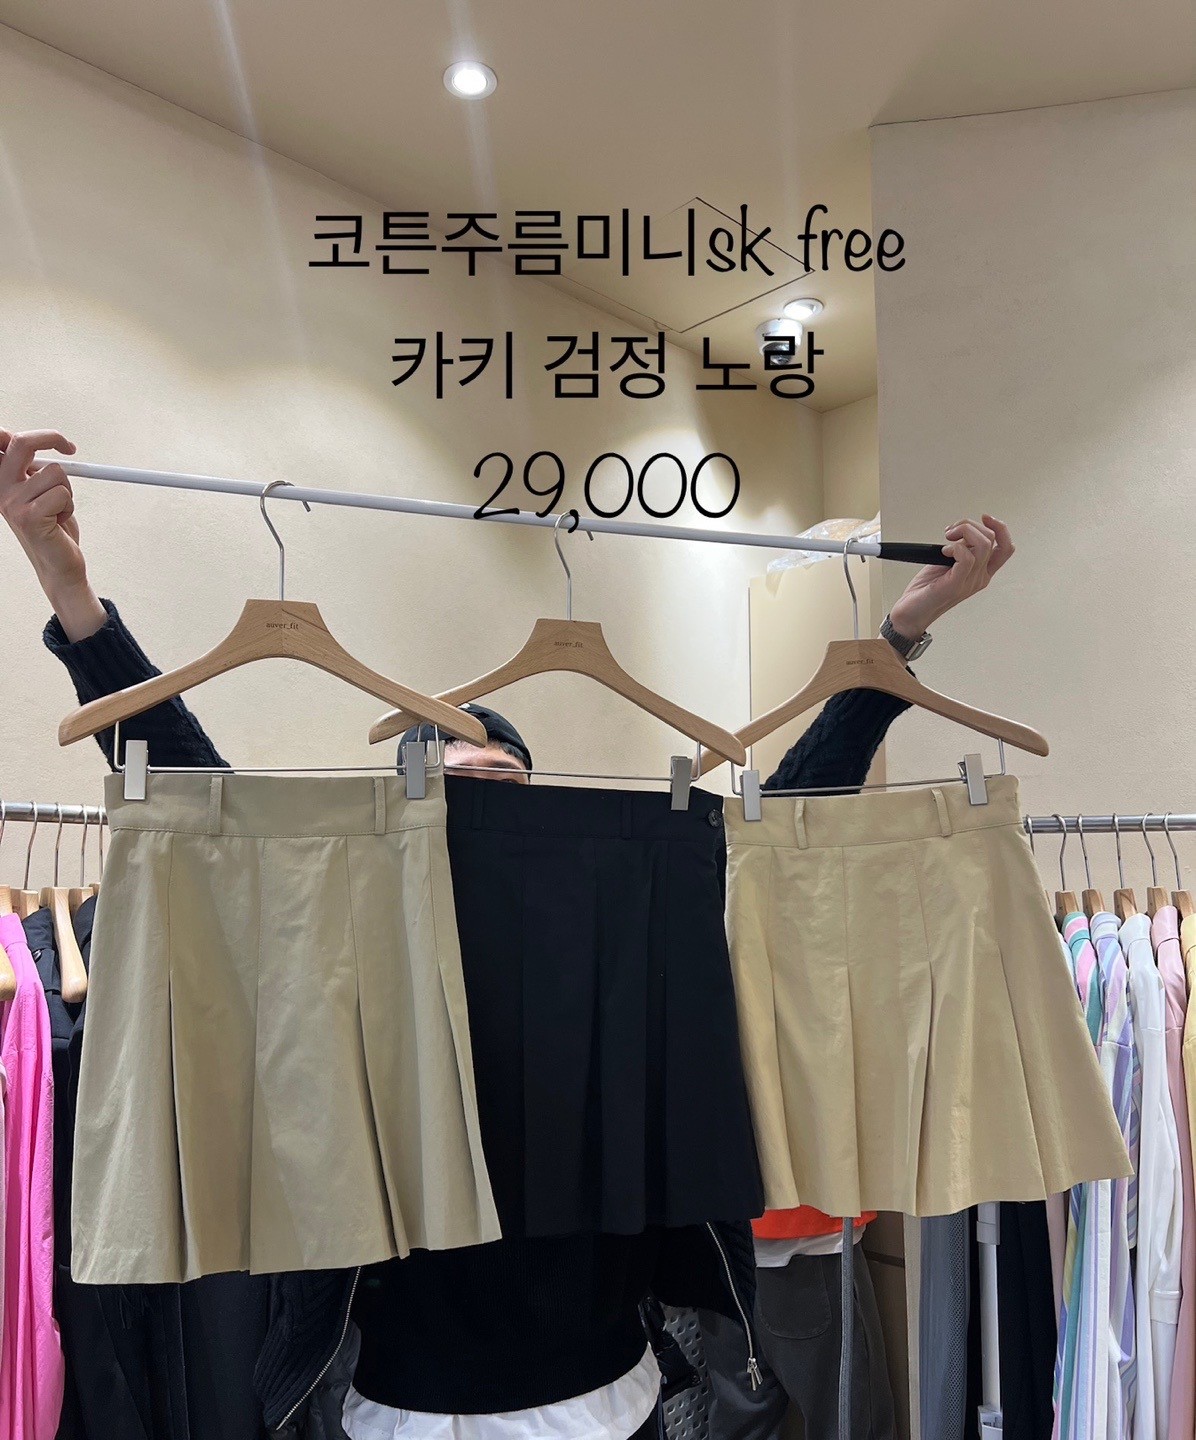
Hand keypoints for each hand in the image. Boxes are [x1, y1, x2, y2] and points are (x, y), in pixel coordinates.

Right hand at [0, 428, 106, 639]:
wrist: (59, 564)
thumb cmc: (53, 526)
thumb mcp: (40, 490)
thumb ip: (33, 467)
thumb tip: (41, 439)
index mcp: (2, 479)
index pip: (2, 441)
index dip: (26, 433)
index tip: (53, 439)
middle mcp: (1, 489)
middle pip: (22, 443)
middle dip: (51, 438)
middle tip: (69, 448)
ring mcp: (12, 503)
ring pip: (56, 473)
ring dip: (67, 490)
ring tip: (58, 509)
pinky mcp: (29, 517)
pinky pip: (62, 494)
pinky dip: (69, 506)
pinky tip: (59, 521)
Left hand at [888, 515, 1013, 641]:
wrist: (911, 613)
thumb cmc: (926, 590)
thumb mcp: (947, 563)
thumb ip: (961, 549)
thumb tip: (963, 532)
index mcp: (981, 572)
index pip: (1006, 548)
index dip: (1000, 528)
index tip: (984, 518)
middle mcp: (980, 577)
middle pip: (993, 540)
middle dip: (970, 525)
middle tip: (951, 532)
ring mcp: (969, 582)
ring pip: (983, 545)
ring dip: (963, 532)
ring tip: (947, 538)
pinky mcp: (956, 584)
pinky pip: (967, 557)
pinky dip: (955, 547)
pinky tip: (943, 552)